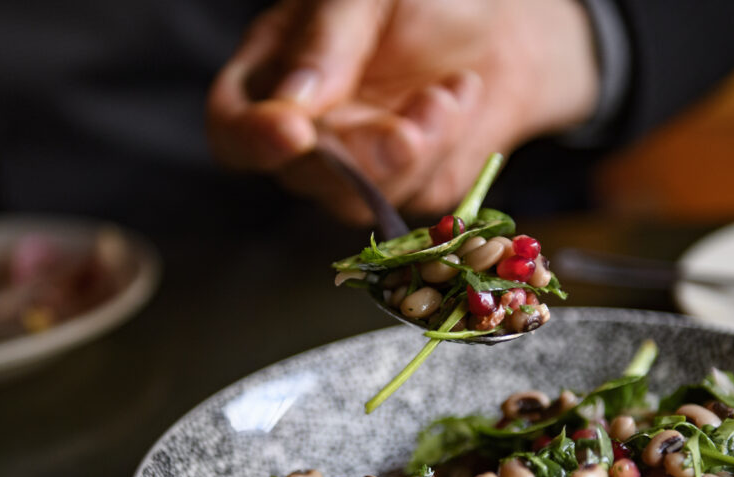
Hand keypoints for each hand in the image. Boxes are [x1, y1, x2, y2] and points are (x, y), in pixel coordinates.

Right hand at [207, 0, 598, 222]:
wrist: (500, 20)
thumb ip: (329, 39)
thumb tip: (294, 103)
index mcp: (271, 76)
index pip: (233, 128)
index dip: (254, 139)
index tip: (294, 135)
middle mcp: (307, 131)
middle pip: (301, 175)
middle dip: (357, 157)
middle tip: (408, 130)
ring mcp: (356, 166)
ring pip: (358, 199)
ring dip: (409, 156)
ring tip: (447, 92)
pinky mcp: (408, 187)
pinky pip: (414, 194)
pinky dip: (444, 148)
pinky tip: (458, 94)